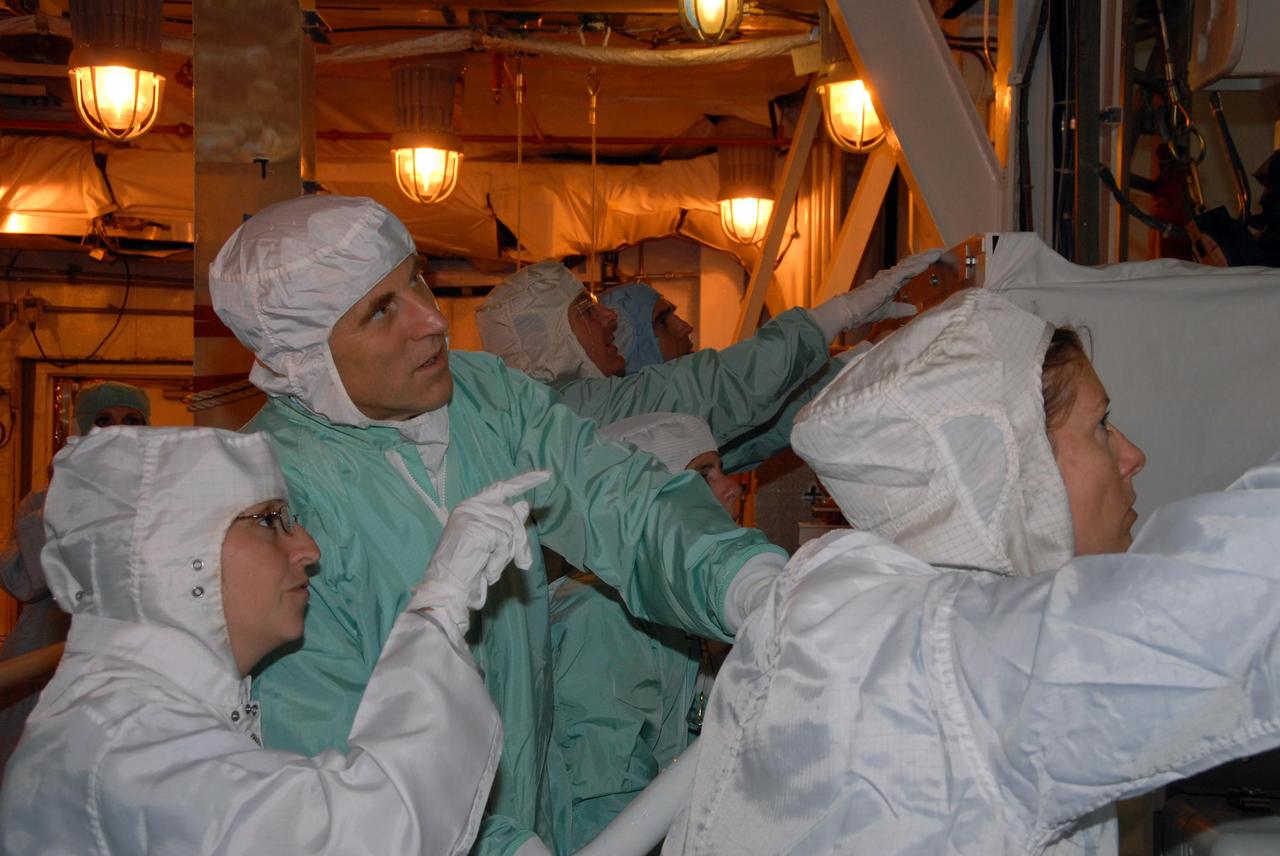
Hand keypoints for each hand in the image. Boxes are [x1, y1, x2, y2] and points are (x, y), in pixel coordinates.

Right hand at [408, 470, 550, 638]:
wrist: (445, 587)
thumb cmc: (465, 568)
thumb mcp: (490, 543)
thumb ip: (506, 524)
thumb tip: (524, 504)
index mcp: (470, 506)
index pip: (502, 488)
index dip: (525, 481)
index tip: (546, 474)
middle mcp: (470, 506)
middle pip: (512, 516)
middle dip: (520, 542)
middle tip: (522, 563)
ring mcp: (472, 515)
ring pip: (510, 530)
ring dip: (505, 555)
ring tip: (488, 567)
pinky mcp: (476, 528)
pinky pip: (504, 543)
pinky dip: (499, 561)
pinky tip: (485, 569)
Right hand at [812, 248, 943, 337]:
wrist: (848, 312)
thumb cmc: (863, 311)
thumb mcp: (888, 311)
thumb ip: (901, 309)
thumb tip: (915, 309)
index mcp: (890, 282)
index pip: (909, 269)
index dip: (922, 263)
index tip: (934, 259)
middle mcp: (889, 276)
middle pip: (911, 263)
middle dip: (926, 256)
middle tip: (940, 250)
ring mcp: (888, 278)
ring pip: (909, 265)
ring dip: (924, 259)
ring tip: (937, 253)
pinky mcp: (886, 282)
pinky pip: (903, 273)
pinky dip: (915, 268)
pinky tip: (925, 264)